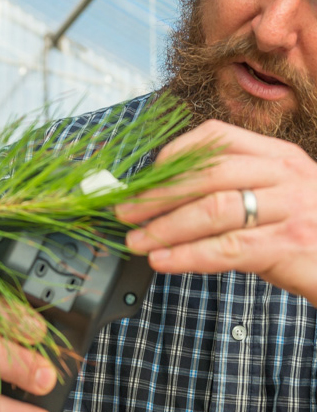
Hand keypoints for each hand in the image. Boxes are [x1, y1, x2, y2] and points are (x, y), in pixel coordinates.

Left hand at [117, 119, 316, 304]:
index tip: (143, 179)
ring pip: (213, 209)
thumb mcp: (274, 199)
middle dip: (157, 195)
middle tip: (124, 212)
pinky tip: (163, 260)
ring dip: (165, 227)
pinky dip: (187, 255)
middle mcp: (284, 175)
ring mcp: (290, 208)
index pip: (216, 138)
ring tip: (136, 241)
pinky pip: (226, 248)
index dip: (172, 156)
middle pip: (207, 174)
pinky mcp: (289, 244)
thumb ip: (232, 192)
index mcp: (277, 157)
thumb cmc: (307, 233)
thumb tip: (166, 198)